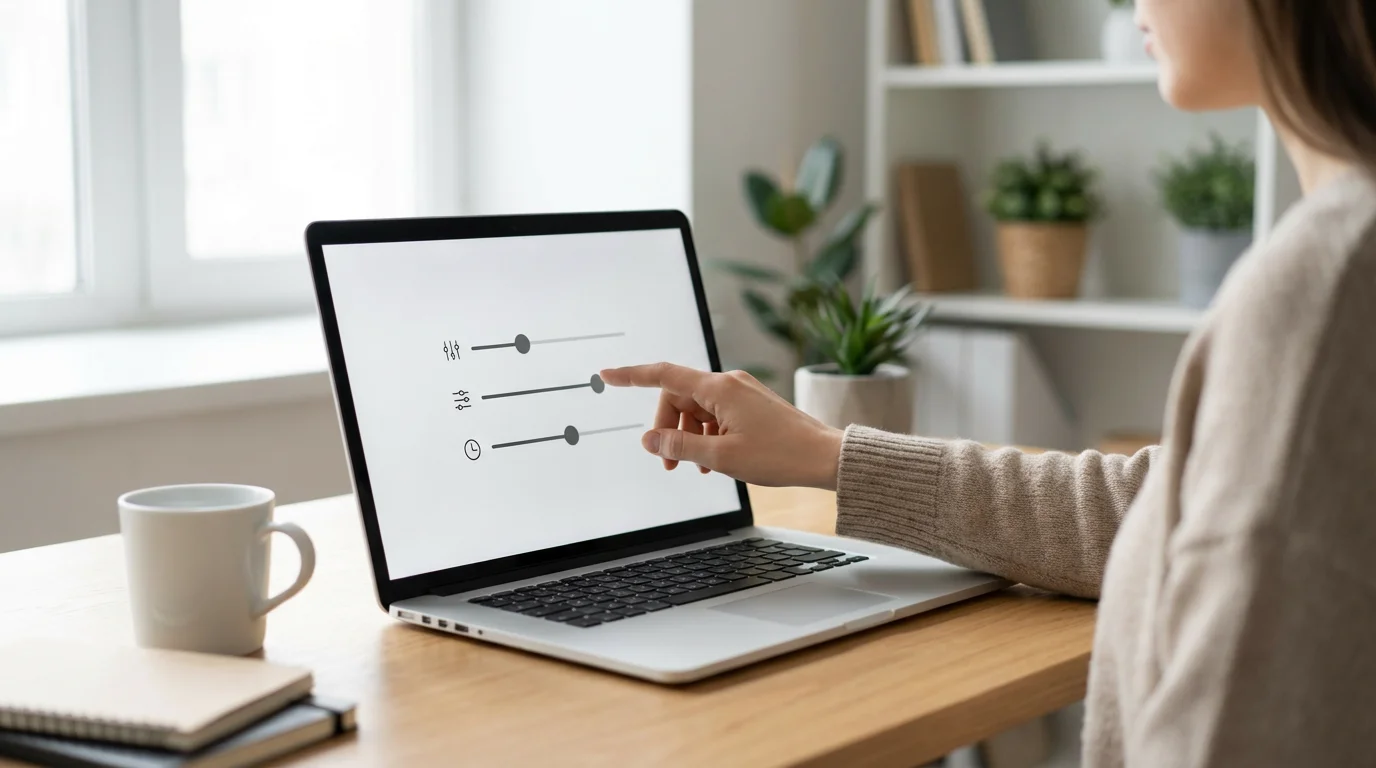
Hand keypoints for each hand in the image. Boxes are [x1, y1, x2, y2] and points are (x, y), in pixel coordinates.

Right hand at [598, 363, 843, 489]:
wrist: (824, 457)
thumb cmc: (780, 455)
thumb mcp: (722, 456)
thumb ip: (680, 447)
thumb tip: (648, 440)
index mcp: (720, 388)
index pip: (664, 375)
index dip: (632, 375)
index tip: (607, 375)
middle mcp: (729, 383)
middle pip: (679, 398)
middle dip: (668, 428)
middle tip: (670, 464)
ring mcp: (741, 393)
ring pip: (697, 410)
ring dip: (689, 437)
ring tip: (700, 468)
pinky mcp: (751, 405)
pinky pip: (716, 416)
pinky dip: (707, 436)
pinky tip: (714, 462)